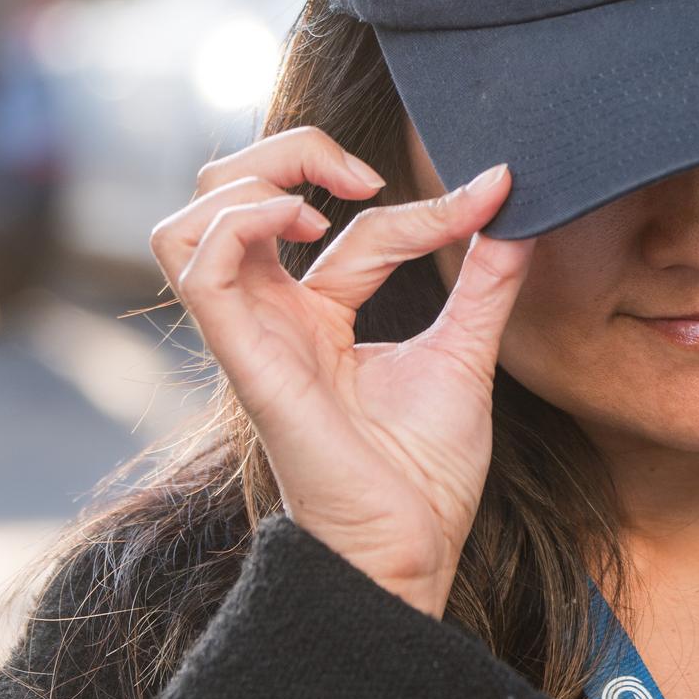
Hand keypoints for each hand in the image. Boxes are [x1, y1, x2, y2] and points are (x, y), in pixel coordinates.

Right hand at [149, 126, 533, 619]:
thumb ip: (486, 279)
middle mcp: (274, 320)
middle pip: (229, 196)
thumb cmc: (426, 476)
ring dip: (249, 181)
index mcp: (318, 319)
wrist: (411, 548)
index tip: (486, 199)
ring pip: (188, 222)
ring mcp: (251, 337)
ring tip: (318, 205)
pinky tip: (303, 229)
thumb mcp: (465, 352)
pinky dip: (241, 221)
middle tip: (362, 174)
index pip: (351, 228)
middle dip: (289, 151)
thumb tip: (510, 201)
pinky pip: (196, 266)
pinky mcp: (243, 358)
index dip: (418, 204)